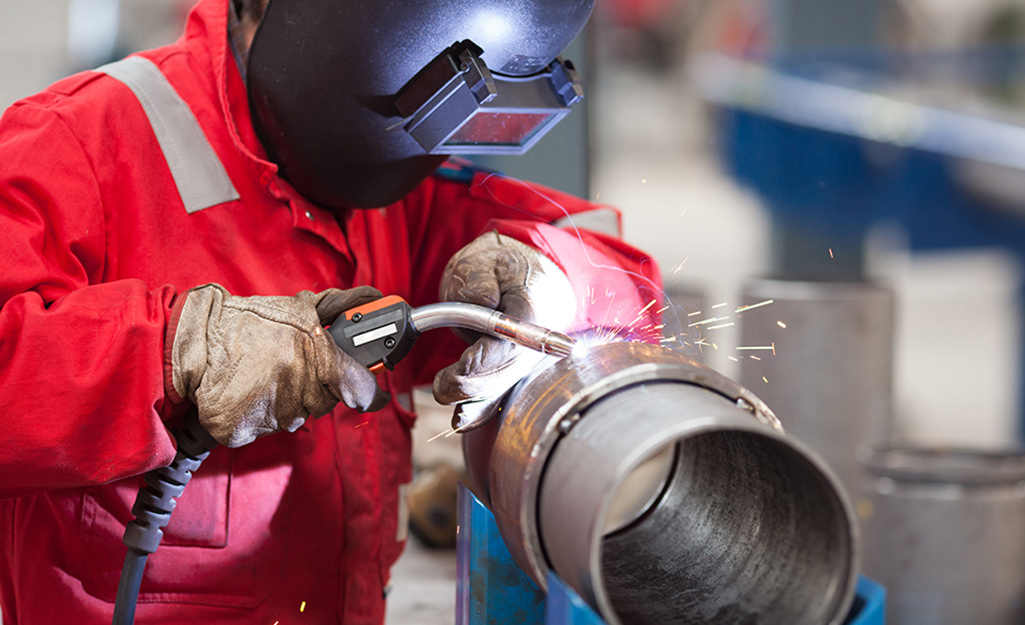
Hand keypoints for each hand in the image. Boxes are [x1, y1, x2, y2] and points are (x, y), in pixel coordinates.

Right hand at [166, 284, 389, 446]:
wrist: (196, 341)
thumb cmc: (247, 323)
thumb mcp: (297, 308)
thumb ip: (335, 309)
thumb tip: (371, 298)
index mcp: (311, 354)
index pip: (354, 385)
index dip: (363, 389)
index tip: (373, 394)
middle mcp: (294, 386)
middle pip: (323, 402)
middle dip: (315, 388)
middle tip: (293, 369)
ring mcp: (270, 411)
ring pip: (295, 417)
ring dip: (287, 401)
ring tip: (266, 376)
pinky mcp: (243, 430)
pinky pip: (267, 429)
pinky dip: (262, 414)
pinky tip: (252, 392)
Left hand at [433, 232, 575, 429]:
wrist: (525, 277)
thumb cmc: (503, 268)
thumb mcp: (486, 260)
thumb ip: (479, 278)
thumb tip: (482, 299)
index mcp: (533, 308)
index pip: (512, 343)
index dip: (487, 358)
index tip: (464, 363)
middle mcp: (535, 341)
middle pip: (505, 373)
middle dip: (470, 383)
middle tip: (442, 384)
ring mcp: (526, 359)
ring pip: (500, 389)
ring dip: (472, 400)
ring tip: (447, 396)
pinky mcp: (512, 371)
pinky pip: (497, 396)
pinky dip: (478, 411)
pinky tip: (461, 421)